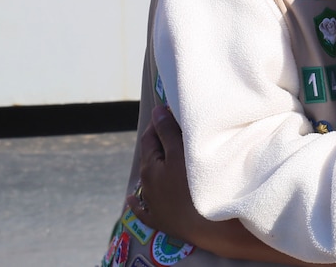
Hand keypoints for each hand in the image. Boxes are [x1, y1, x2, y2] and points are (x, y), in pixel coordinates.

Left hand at [126, 106, 207, 241]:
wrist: (203, 224)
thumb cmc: (192, 185)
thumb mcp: (179, 153)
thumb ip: (167, 131)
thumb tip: (156, 111)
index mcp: (150, 167)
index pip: (150, 137)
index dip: (158, 123)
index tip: (169, 112)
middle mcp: (146, 185)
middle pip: (150, 157)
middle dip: (159, 142)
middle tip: (174, 130)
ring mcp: (151, 204)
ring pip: (149, 180)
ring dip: (156, 166)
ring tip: (168, 156)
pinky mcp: (159, 220)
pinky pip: (142, 208)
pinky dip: (137, 201)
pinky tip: (132, 198)